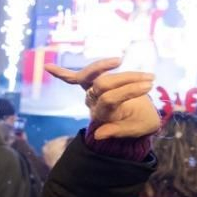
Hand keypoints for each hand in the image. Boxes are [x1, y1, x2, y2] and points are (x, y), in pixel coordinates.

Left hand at [44, 57, 158, 139]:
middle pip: (102, 84)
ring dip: (106, 65)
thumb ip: (119, 131)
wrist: (138, 118)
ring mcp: (91, 92)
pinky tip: (47, 67)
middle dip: (126, 79)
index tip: (149, 84)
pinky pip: (72, 79)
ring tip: (120, 61)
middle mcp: (94, 104)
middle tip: (149, 80)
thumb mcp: (137, 129)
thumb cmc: (140, 122)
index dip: (129, 90)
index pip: (110, 98)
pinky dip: (61, 73)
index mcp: (105, 116)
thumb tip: (98, 135)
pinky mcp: (90, 84)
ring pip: (91, 76)